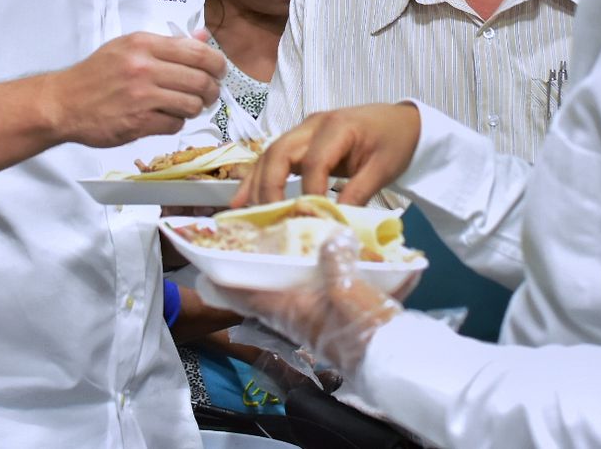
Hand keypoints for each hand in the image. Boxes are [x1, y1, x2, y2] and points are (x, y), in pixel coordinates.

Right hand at [48, 32, 223, 146]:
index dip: (217, 64)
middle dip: (211, 90)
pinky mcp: (138, 122)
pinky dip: (175, 123)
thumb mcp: (128, 47)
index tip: (219, 72)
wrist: (64, 102)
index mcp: (143, 44)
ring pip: (192, 104)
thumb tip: (203, 37)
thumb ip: (167, 43)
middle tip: (208, 93)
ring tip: (186, 106)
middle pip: (200, 80)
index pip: (197, 52)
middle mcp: (144, 68)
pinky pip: (175, 124)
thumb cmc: (97, 74)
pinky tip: (165, 117)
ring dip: (195, 108)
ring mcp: (141, 96)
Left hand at [197, 232, 414, 370]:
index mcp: (290, 309)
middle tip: (248, 251)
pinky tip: (328, 265)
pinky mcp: (334, 323)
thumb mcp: (349, 287)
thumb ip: (336, 259)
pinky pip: (315, 298)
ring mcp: (314, 322)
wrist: (392, 362)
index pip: (248, 296)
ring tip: (286, 252)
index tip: (207, 272)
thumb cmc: (363, 328)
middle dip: (255, 275)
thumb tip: (332, 238)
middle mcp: (296, 317)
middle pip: (265, 294)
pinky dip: (314, 281)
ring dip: (285, 277)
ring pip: (289, 296)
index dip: (226, 285)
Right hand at [234, 103, 421, 207]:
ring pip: (270, 154)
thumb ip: (359, 193)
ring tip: (245, 212)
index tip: (311, 220)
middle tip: (268, 218)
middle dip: (270, 187)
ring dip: (257, 183)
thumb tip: (336, 222)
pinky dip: (257, 178)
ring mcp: (304, 131)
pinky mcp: (300, 141)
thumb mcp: (383, 169)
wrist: (402, 122)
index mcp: (338, 127)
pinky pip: (274, 157)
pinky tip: (242, 198)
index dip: (310, 192)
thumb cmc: (394, 142)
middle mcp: (314, 125)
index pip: (315, 161)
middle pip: (280, 152)